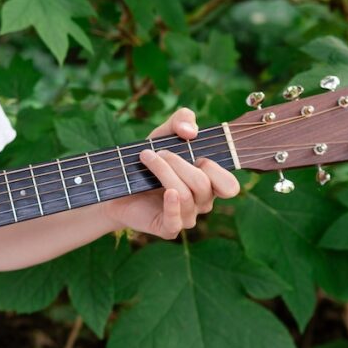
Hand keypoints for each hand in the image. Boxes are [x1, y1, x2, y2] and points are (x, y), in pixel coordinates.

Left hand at [101, 108, 239, 238]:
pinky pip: (175, 219)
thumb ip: (182, 120)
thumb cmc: (149, 161)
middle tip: (160, 152)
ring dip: (164, 172)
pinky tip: (166, 191)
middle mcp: (201, 203)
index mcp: (209, 184)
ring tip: (146, 158)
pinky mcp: (167, 227)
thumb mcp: (164, 133)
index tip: (196, 155)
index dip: (216, 169)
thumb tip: (191, 132)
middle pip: (203, 185)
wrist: (118, 185)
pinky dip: (171, 204)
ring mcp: (186, 217)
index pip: (229, 186)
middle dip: (180, 163)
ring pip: (184, 195)